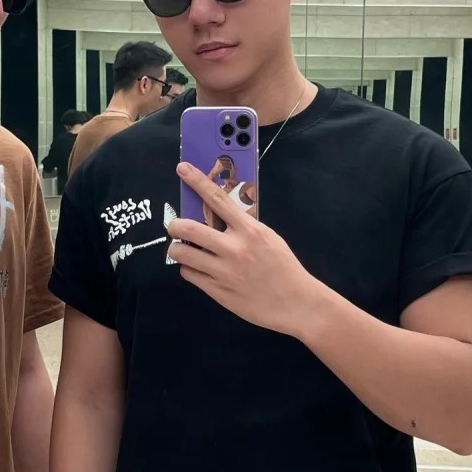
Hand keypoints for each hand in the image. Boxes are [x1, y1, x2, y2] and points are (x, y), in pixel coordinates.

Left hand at [168, 163, 316, 331]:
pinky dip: (189, 268)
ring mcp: (224, 272)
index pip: (217, 199)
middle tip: (175, 226)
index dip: (197, 181)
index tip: (183, 168)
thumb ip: (243, 226)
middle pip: (188, 228)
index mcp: (250, 231)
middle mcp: (234, 249)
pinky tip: (198, 268)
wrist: (296, 303)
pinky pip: (189, 274)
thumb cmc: (283, 268)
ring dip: (177, 248)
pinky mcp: (217, 291)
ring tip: (184, 249)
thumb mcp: (268, 238)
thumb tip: (216, 215)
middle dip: (175, 225)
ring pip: (181, 253)